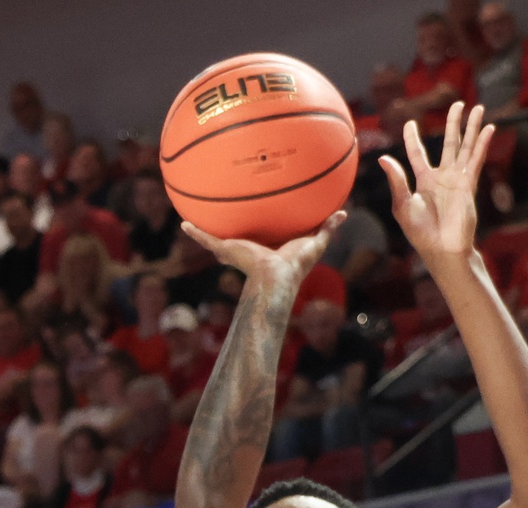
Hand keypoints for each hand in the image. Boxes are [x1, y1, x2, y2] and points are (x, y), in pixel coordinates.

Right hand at [180, 212, 344, 287]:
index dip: (258, 228)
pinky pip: (206, 239)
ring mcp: (234, 249)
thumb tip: (344, 212)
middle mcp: (247, 249)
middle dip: (228, 233)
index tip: (257, 217)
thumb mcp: (315, 241)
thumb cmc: (295, 265)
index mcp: (266, 248)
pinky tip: (183, 223)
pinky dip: (194, 233)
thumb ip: (328, 227)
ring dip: (204, 232)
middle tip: (223, 217)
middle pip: (235, 239)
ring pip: (217, 239)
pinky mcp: (226, 248)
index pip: (260, 236)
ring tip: (192, 218)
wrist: (277, 276)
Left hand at [380, 102, 494, 259]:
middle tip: (457, 104)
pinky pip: (477, 159)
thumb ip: (396, 180)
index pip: (417, 154)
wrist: (442, 248)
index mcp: (423, 181)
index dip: (412, 138)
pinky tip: (490, 128)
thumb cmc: (420, 232)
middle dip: (453, 123)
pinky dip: (483, 143)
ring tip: (478, 107)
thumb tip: (382, 158)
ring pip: (466, 147)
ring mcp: (458, 180)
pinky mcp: (469, 185)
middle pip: (449, 143)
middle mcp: (442, 177)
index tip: (410, 123)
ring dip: (472, 127)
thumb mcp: (403, 205)